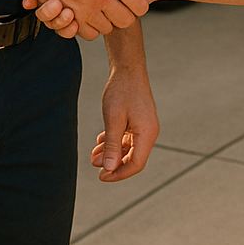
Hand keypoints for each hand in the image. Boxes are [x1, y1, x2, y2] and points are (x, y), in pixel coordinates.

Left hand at [92, 65, 157, 180]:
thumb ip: (112, 145)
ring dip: (112, 152)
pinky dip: (115, 141)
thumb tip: (109, 168)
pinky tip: (101, 141)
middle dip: (113, 163)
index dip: (118, 174)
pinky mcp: (139, 121)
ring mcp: (145, 126)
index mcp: (147, 134)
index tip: (101, 176)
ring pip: (129, 148)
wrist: (128, 68)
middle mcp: (149, 132)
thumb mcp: (113, 120)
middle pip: (133, 158)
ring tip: (94, 154)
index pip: (136, 164)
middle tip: (94, 163)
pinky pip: (129, 138)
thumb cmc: (121, 91)